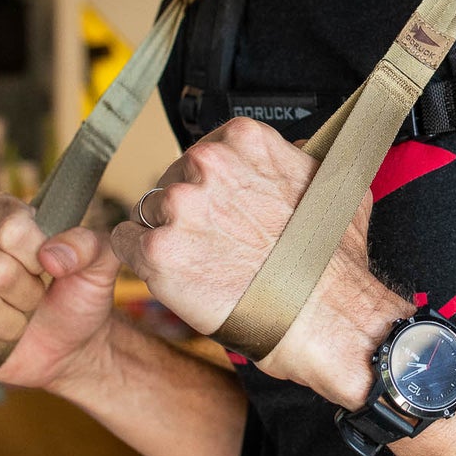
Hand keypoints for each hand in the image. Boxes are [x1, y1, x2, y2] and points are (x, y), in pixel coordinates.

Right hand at [0, 190, 121, 389]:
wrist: (68, 344)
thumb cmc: (78, 294)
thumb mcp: (101, 264)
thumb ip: (90, 246)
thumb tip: (51, 254)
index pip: (10, 227)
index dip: (36, 254)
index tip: (50, 265)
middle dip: (27, 293)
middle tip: (36, 295)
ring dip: (8, 321)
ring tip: (16, 315)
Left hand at [108, 117, 408, 407]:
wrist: (325, 315)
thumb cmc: (331, 260)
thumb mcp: (327, 183)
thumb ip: (294, 158)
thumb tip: (293, 149)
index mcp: (243, 140)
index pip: (202, 152)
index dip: (209, 186)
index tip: (220, 207)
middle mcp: (207, 164)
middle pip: (171, 180)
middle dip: (186, 211)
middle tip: (213, 243)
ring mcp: (180, 206)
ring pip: (145, 212)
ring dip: (164, 236)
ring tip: (198, 264)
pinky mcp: (158, 251)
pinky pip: (123, 243)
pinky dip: (140, 260)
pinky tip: (170, 275)